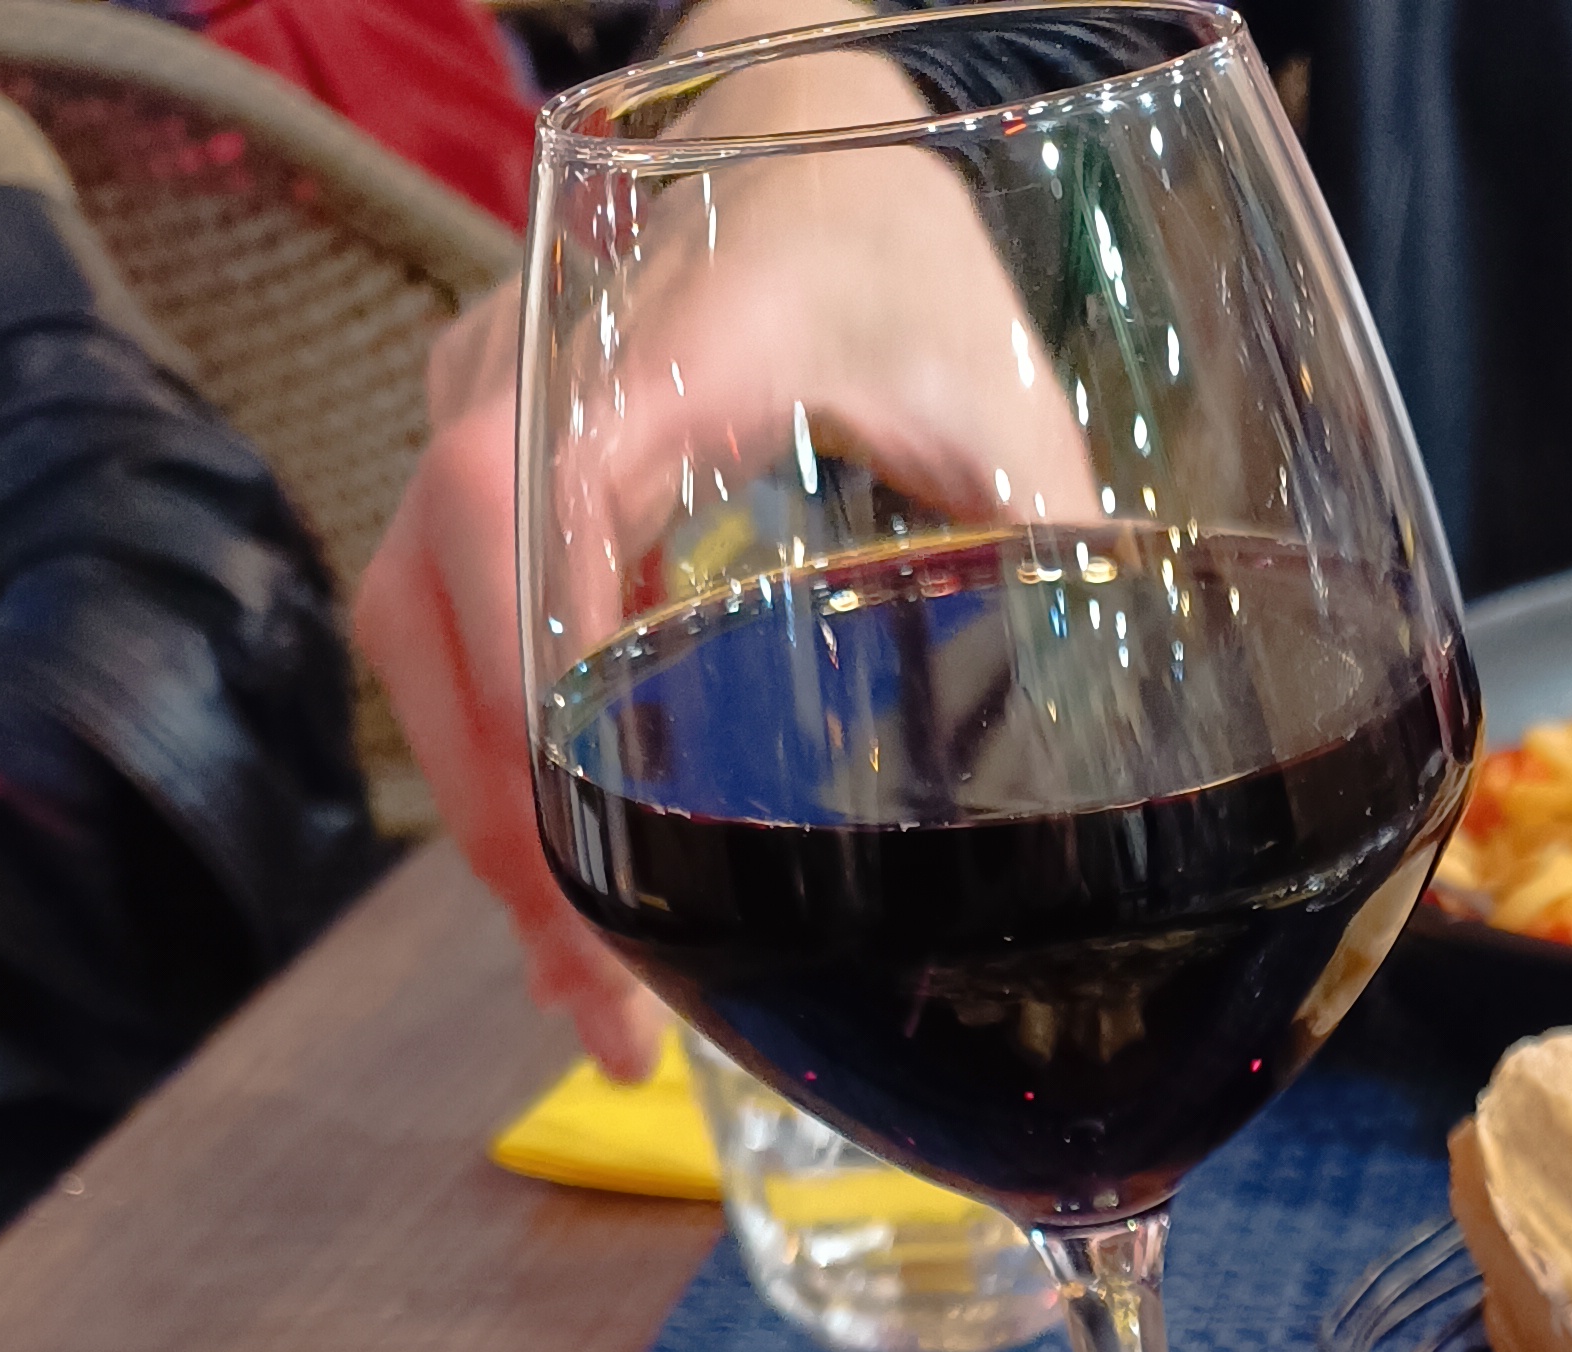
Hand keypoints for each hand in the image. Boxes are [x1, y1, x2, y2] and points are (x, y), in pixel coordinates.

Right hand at [356, 27, 1095, 1084]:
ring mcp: (490, 403)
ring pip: (427, 630)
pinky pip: (452, 623)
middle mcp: (539, 358)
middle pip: (447, 598)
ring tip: (590, 994)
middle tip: (605, 1005)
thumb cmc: (904, 259)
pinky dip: (500, 765)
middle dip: (514, 823)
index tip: (574, 820)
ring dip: (495, 821)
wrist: (799, 126)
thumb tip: (1144, 773)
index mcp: (679, 334)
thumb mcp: (1009, 408)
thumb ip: (1059, 568)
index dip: (528, 649)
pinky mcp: (486, 459)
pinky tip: (578, 893)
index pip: (533, 476)